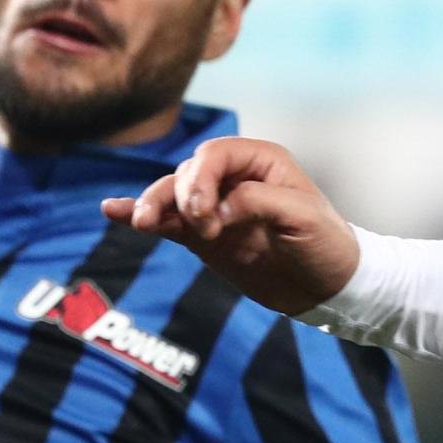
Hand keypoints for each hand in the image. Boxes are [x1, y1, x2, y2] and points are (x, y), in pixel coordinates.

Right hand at [103, 136, 360, 315]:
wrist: (330, 287)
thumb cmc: (326, 245)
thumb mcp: (303, 218)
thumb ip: (258, 203)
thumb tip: (216, 212)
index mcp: (260, 161)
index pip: (213, 155)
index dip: (202, 180)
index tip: (209, 217)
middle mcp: (234, 178)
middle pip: (187, 174)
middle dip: (180, 197)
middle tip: (201, 231)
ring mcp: (215, 208)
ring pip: (172, 196)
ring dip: (152, 206)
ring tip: (140, 222)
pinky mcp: (204, 237)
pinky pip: (169, 222)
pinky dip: (142, 217)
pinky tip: (113, 212)